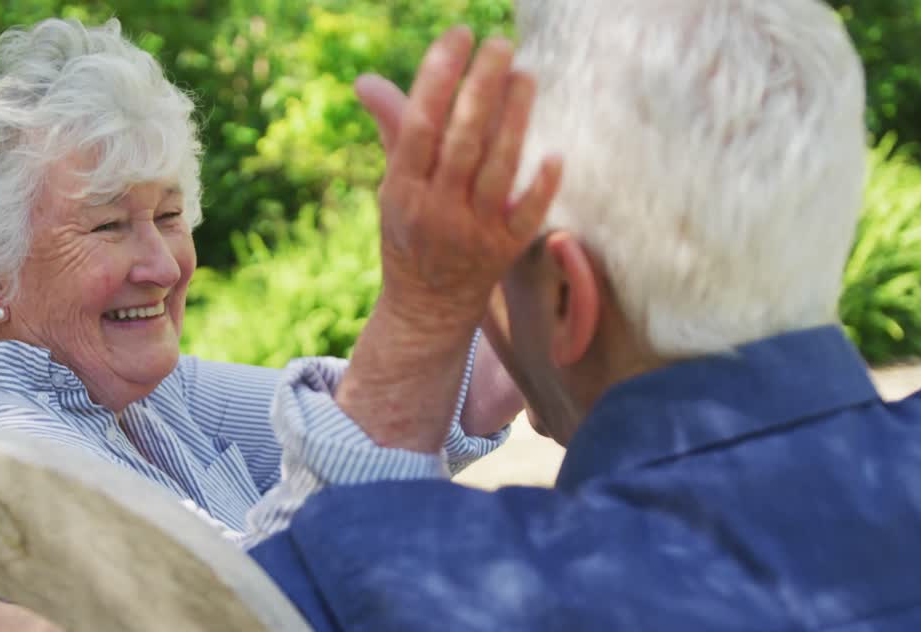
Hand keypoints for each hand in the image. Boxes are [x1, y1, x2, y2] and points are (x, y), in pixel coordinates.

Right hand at [358, 27, 562, 333]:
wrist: (426, 309)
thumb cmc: (411, 233)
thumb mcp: (393, 186)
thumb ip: (393, 130)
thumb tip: (365, 79)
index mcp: (403, 189)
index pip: (420, 125)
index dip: (438, 76)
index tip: (459, 35)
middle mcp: (436, 210)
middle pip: (462, 141)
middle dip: (482, 88)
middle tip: (500, 44)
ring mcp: (472, 232)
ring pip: (497, 169)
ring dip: (515, 120)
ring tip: (526, 75)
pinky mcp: (505, 250)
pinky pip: (527, 216)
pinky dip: (541, 187)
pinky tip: (555, 154)